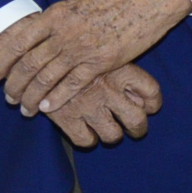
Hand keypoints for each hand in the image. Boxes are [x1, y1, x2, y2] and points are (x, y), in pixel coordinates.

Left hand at [0, 0, 191, 116]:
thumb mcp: (73, 6)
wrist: (142, 2)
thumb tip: (30, 37)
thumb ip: (51, 23)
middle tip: (8, 98)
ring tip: (24, 108)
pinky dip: (56, 97)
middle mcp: (63, 33)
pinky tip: (46, 107)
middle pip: (29, 63)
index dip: (2, 61)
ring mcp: (81, 48)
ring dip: (31, 95)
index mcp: (53, 16)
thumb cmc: (108, 4)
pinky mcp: (100, 62)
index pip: (18, 42)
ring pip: (46, 77)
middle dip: (14, 84)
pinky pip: (72, 84)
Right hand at [46, 63, 161, 147]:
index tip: (149, 108)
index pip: (151, 91)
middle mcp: (108, 89)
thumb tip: (144, 102)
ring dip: (112, 135)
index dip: (154, 104)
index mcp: (121, 70)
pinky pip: (85, 141)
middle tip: (134, 129)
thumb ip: (126, 74)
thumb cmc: (75, 52)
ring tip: (108, 130)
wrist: (38, 51)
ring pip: (113, 135)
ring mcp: (88, 105)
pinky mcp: (66, 117)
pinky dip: (88, 140)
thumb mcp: (104, 54)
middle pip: (136, 120)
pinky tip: (86, 131)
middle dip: (138, 129)